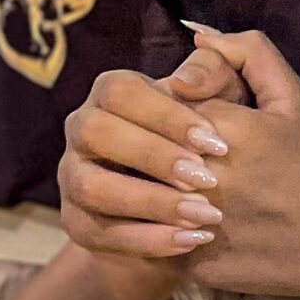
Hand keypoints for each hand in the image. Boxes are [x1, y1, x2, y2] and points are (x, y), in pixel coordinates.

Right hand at [58, 44, 252, 257]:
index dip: (164, 114)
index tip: (216, 142)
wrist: (195, 208)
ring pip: (93, 187)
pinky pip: (98, 233)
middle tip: (206, 178)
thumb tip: (196, 57)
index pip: (121, 90)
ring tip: (203, 216)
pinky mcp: (76, 224)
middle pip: (96, 132)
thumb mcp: (227, 104)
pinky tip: (190, 242)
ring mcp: (72, 177)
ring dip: (150, 203)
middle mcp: (83, 129)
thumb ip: (219, 70)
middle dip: (153, 156)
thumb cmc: (212, 143)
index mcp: (113, 93)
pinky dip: (147, 240)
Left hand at [60, 28, 299, 299]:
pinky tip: (177, 225)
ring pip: (142, 199)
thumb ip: (248, 53)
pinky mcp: (194, 264)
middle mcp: (203, 178)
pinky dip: (158, 231)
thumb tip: (198, 37)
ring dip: (147, 191)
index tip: (186, 124)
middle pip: (146, 152)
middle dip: (154, 152)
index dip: (171, 112)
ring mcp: (196, 226)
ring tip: (168, 188)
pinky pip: (155, 242)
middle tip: (175, 157)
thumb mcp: (292, 96)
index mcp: (221, 130)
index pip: (162, 105)